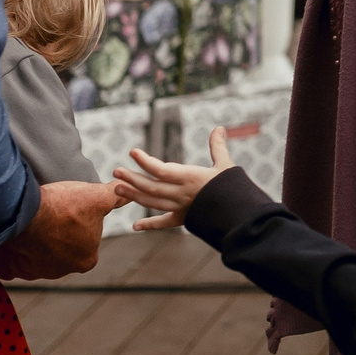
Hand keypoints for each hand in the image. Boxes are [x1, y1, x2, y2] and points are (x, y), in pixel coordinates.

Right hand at [0, 179, 116, 279]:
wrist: (23, 214)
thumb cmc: (63, 207)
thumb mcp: (96, 197)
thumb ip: (114, 195)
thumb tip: (127, 187)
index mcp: (86, 260)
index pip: (87, 240)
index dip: (79, 221)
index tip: (68, 210)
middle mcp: (62, 271)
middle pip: (61, 248)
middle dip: (55, 233)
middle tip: (49, 214)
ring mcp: (35, 272)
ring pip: (36, 253)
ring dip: (34, 241)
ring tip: (30, 221)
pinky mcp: (12, 269)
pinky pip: (13, 261)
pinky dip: (13, 250)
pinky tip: (13, 235)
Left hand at [112, 129, 232, 231]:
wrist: (239, 216)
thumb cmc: (233, 189)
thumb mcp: (226, 166)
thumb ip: (218, 147)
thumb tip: (218, 128)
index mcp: (190, 178)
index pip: (162, 170)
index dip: (146, 161)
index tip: (133, 152)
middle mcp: (181, 194)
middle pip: (152, 187)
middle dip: (132, 179)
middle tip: (115, 171)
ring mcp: (181, 208)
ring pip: (152, 202)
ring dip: (134, 196)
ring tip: (117, 189)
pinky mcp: (184, 219)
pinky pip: (164, 222)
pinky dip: (150, 224)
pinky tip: (135, 226)